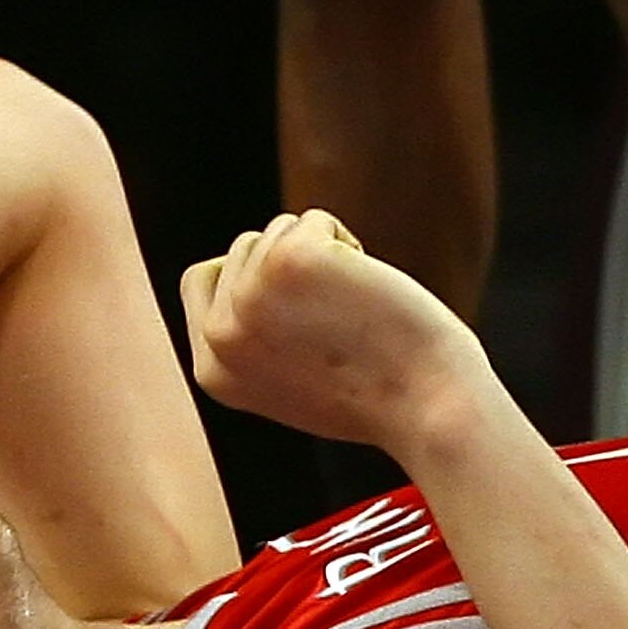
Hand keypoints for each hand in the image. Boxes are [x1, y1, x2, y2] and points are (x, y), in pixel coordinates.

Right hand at [181, 211, 485, 451]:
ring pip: (277, 230)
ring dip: (323, 255)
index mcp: (211, 372)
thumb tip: (253, 275)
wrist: (428, 408)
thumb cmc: (377, 396)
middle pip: (241, 249)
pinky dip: (346, 242)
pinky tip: (368, 289)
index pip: (200, 281)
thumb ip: (255, 336)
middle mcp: (219, 335)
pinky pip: (314, 220)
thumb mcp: (288, 380)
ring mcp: (250, 296)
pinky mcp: (290, 261)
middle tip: (337, 317)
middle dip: (290, 264)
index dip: (248, 274)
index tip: (296, 298)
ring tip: (354, 310)